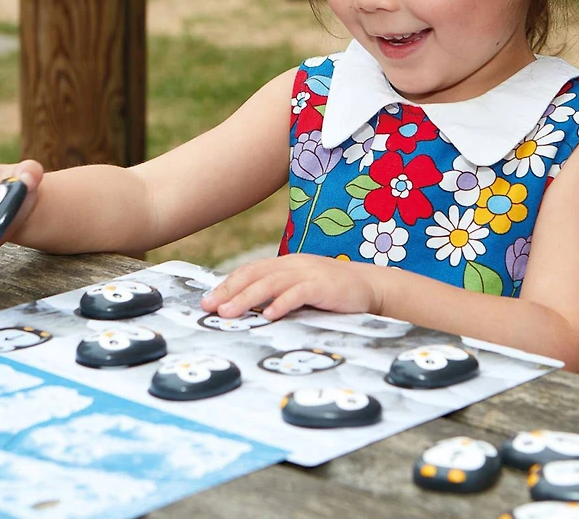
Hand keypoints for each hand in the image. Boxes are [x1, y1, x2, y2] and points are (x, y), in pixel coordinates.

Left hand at [200, 254, 380, 320]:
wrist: (370, 286)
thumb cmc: (332, 293)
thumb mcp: (302, 289)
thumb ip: (279, 293)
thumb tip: (248, 310)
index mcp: (286, 264)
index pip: (250, 271)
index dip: (228, 284)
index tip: (208, 301)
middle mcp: (293, 264)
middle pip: (254, 275)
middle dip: (229, 291)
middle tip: (209, 308)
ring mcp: (308, 273)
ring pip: (270, 283)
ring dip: (246, 298)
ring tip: (229, 313)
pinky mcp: (322, 286)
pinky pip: (298, 293)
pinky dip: (281, 303)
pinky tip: (267, 315)